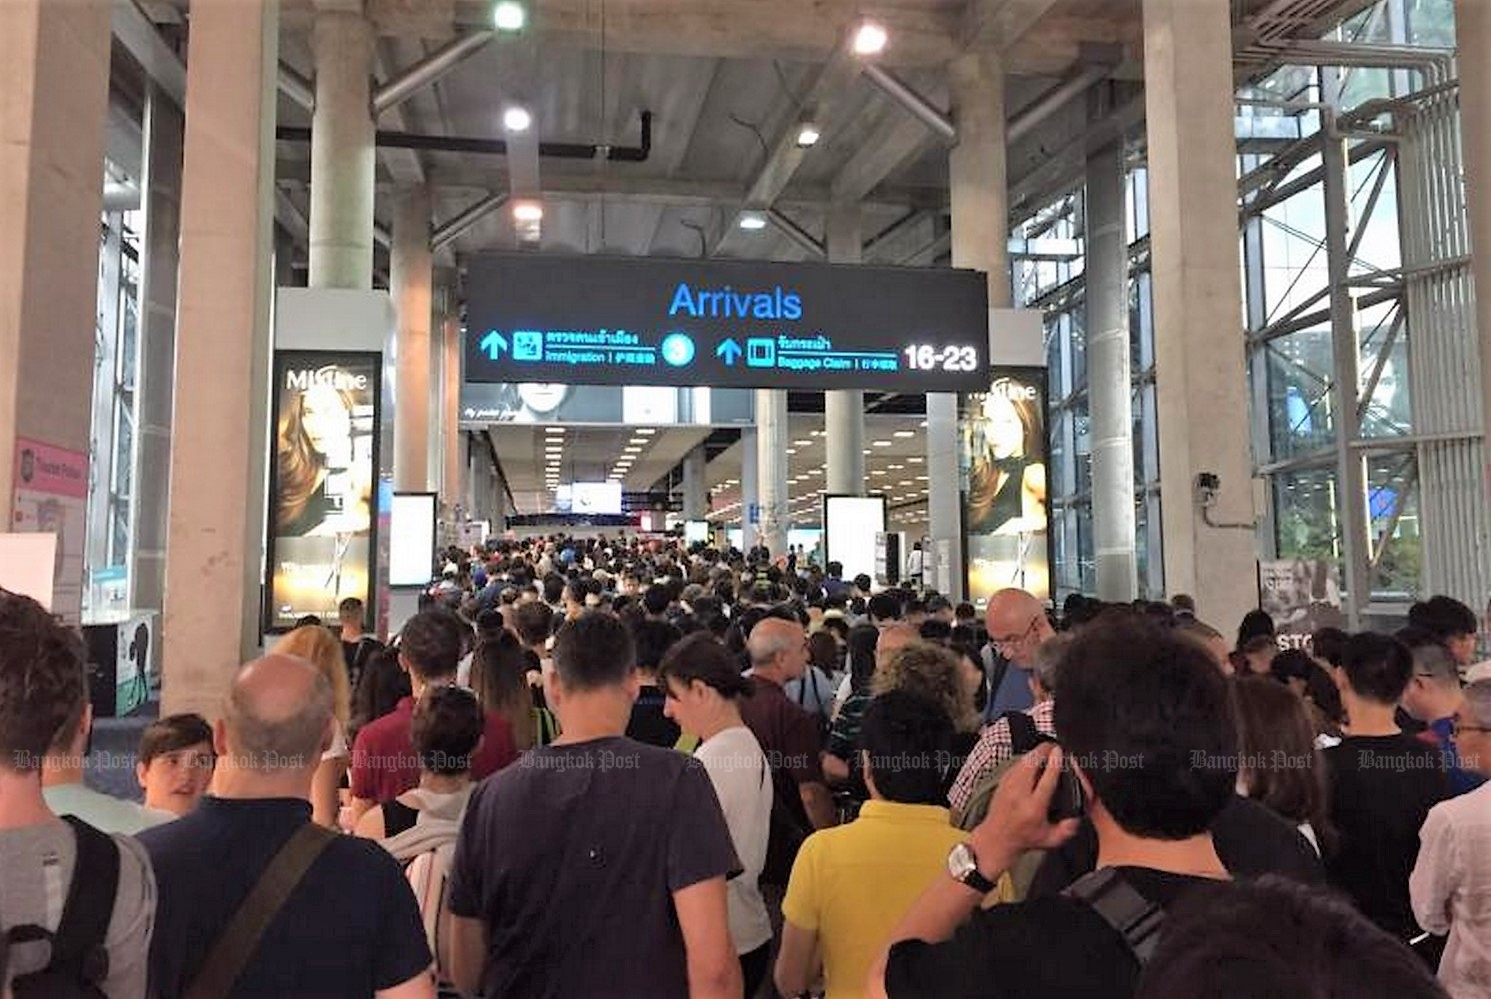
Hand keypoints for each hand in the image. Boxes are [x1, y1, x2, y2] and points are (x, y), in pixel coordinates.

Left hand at [970, 743, 1080, 862]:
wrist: (997, 839)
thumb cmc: (1023, 838)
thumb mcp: (1051, 839)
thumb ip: (1068, 829)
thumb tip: (1078, 816)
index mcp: (1033, 808)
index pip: (1045, 780)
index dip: (1054, 763)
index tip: (1060, 752)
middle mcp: (1019, 794)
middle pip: (1031, 762)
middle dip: (1044, 751)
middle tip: (1056, 748)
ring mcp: (1008, 786)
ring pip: (1022, 760)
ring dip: (1036, 753)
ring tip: (1048, 752)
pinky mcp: (1002, 781)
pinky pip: (1016, 763)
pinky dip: (1027, 759)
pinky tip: (1035, 761)